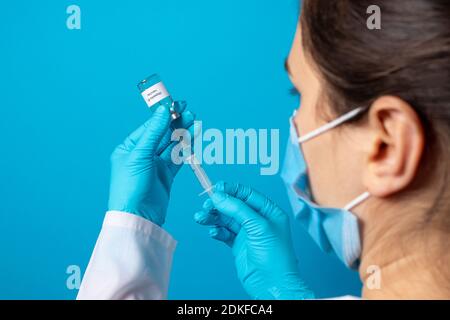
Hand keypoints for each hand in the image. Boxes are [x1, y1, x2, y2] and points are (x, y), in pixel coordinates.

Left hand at [108, 102, 194, 225]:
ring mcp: (155, 165)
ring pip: (172, 145)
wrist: (138, 216)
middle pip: (162, 134)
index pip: (149, 126)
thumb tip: (162, 111)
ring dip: (183, 133)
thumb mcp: (140, 155)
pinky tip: (193, 137)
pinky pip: (178, 157)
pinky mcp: (166, 176)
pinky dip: (186, 147)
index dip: (163, 115)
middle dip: (176, 122)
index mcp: (129, 148)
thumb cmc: (130, 187)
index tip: (176, 104)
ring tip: (195, 121)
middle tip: (189, 112)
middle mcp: (142, 155)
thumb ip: (154, 132)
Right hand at [194, 181, 314, 299]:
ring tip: (201, 218)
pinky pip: (224, 232)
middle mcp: (258, 220)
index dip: (231, 189)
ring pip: (226, 219)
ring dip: (213, 217)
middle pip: (233, 205)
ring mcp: (248, 232)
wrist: (272, 285)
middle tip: (206, 205)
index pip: (247, 194)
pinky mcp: (239, 244)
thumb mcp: (258, 226)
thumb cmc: (275, 257)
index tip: (215, 188)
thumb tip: (219, 195)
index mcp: (269, 211)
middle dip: (218, 204)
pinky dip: (217, 231)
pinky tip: (213, 232)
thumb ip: (237, 209)